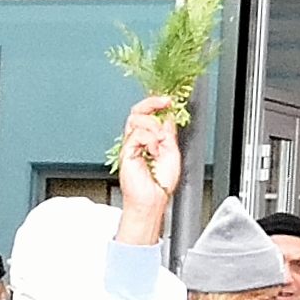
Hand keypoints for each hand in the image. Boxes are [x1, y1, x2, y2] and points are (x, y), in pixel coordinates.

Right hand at [111, 100, 184, 247]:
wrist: (153, 199)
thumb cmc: (160, 183)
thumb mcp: (172, 151)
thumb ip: (168, 133)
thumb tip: (167, 116)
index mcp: (149, 138)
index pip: (149, 114)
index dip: (157, 103)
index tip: (169, 100)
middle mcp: (138, 139)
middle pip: (138, 110)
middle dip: (152, 102)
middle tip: (164, 101)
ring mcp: (131, 144)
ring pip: (136, 118)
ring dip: (152, 126)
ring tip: (158, 142)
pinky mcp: (126, 151)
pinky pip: (137, 133)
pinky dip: (149, 139)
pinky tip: (153, 151)